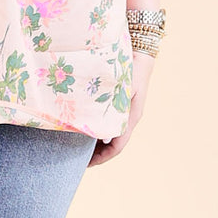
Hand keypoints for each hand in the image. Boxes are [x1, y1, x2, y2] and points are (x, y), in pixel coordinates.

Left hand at [88, 51, 154, 166]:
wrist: (140, 53)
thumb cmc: (129, 68)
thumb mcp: (119, 88)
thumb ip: (108, 104)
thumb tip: (91, 121)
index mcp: (131, 118)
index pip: (117, 147)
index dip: (102, 158)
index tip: (86, 164)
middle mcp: (130, 118)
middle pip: (113, 144)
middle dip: (97, 154)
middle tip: (77, 159)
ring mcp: (127, 112)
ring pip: (111, 135)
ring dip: (97, 142)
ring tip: (78, 145)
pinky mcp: (122, 105)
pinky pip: (110, 124)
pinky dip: (98, 129)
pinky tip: (84, 127)